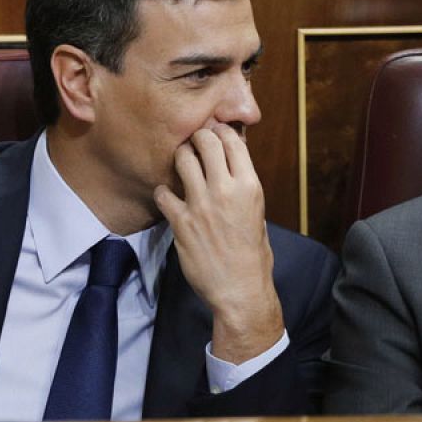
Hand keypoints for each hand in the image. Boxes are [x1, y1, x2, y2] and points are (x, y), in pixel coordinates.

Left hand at [154, 124, 283, 363]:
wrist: (240, 290)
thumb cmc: (253, 254)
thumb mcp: (258, 212)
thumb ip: (242, 186)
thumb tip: (229, 163)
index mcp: (249, 186)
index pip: (232, 140)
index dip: (219, 132)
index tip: (213, 134)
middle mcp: (225, 190)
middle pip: (205, 141)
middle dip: (197, 138)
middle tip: (193, 144)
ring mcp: (201, 205)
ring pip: (182, 159)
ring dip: (179, 158)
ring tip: (180, 166)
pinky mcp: (181, 222)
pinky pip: (163, 192)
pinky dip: (163, 192)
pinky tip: (168, 198)